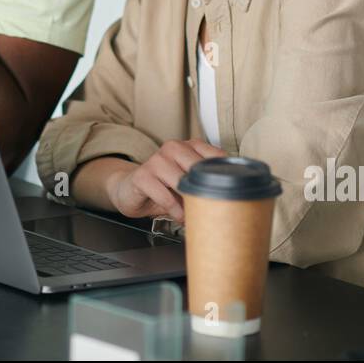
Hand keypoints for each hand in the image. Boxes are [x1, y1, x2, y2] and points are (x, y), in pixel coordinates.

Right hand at [106, 139, 226, 222]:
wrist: (129, 189)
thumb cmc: (163, 187)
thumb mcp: (187, 182)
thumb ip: (206, 183)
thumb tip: (235, 199)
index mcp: (189, 146)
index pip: (216, 156)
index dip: (226, 177)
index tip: (231, 194)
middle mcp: (173, 147)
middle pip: (200, 168)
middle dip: (207, 191)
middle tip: (212, 208)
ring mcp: (157, 160)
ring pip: (182, 181)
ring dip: (191, 203)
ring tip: (195, 216)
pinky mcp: (143, 175)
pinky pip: (165, 196)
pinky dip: (175, 210)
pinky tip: (179, 217)